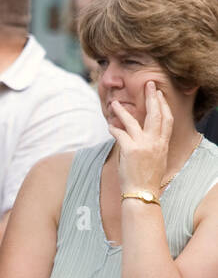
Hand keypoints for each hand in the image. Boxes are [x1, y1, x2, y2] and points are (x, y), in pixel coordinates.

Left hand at [108, 79, 172, 193]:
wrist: (142, 194)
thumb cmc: (148, 180)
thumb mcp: (157, 161)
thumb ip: (155, 146)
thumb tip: (148, 136)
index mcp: (163, 144)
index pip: (167, 119)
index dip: (163, 105)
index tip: (160, 95)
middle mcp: (155, 142)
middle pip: (155, 114)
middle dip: (152, 97)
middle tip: (149, 84)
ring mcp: (142, 145)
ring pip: (132, 121)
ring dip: (122, 111)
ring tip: (115, 104)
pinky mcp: (129, 150)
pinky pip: (119, 134)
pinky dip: (113, 128)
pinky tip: (109, 125)